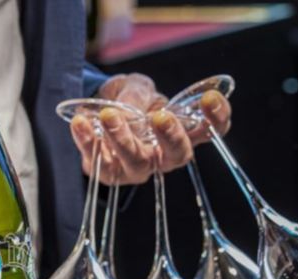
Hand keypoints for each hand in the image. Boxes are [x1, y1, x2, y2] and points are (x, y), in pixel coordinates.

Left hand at [71, 73, 231, 184]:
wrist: (95, 112)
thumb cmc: (128, 100)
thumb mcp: (136, 86)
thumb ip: (137, 93)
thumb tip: (128, 109)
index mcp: (181, 132)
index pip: (210, 131)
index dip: (217, 118)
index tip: (209, 98)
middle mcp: (163, 155)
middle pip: (178, 154)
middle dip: (171, 136)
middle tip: (160, 117)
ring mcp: (137, 168)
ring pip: (137, 161)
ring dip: (123, 138)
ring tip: (109, 115)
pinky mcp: (108, 173)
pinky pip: (98, 160)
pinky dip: (87, 140)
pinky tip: (79, 123)